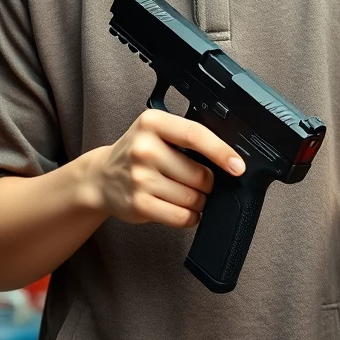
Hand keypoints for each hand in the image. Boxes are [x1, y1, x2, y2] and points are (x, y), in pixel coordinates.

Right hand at [84, 109, 244, 227]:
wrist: (101, 177)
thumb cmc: (138, 152)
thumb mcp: (157, 131)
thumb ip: (187, 137)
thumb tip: (228, 157)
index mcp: (152, 123)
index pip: (196, 135)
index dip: (222, 152)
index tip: (238, 166)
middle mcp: (144, 149)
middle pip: (199, 174)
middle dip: (210, 183)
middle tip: (203, 182)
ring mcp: (139, 178)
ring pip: (193, 198)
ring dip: (201, 201)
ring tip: (191, 194)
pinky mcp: (138, 204)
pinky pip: (181, 216)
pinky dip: (191, 216)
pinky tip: (186, 210)